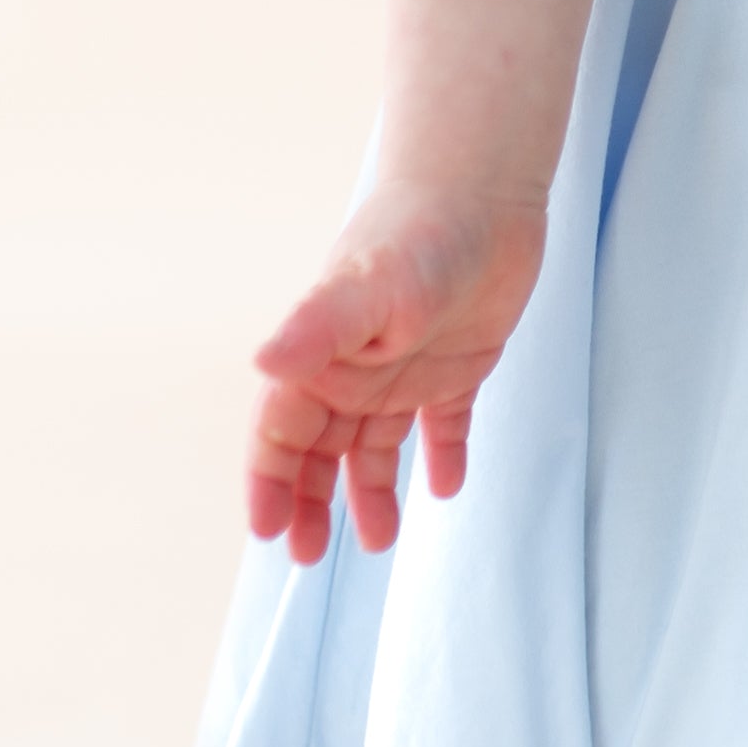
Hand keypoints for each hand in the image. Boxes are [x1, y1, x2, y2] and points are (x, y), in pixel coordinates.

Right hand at [244, 186, 550, 563]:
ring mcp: (405, 370)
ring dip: (371, 492)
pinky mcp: (457, 366)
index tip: (268, 533)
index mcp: (322, 356)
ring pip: (375, 447)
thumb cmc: (419, 231)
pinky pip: (443, 426)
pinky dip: (442, 457)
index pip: (280, 432)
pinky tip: (447, 488)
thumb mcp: (369, 286)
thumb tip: (262, 360)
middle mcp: (356, 369)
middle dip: (308, 501)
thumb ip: (320, 326)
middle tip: (308, 555)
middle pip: (318, 450)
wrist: (485, 191)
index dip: (269, 481)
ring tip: (379, 541)